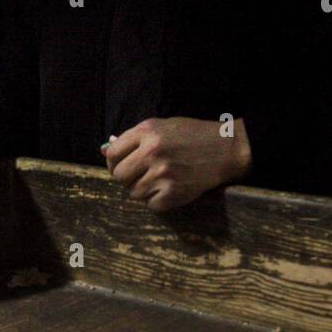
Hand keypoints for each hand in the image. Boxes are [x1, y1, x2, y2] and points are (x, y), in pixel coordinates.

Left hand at [101, 116, 251, 211]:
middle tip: (140, 174)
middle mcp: (152, 153)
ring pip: (133, 193)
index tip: (122, 164)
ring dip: (142, 190)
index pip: (112, 154)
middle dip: (126, 177)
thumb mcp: (161, 126)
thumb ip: (133, 138)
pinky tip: (168, 188)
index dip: (114, 161)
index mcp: (146, 132)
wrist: (226, 149)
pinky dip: (157, 200)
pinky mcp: (174, 192)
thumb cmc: (192, 135)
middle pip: (119, 176)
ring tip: (158, 180)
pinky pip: (151, 205)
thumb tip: (105, 150)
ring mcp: (163, 174)